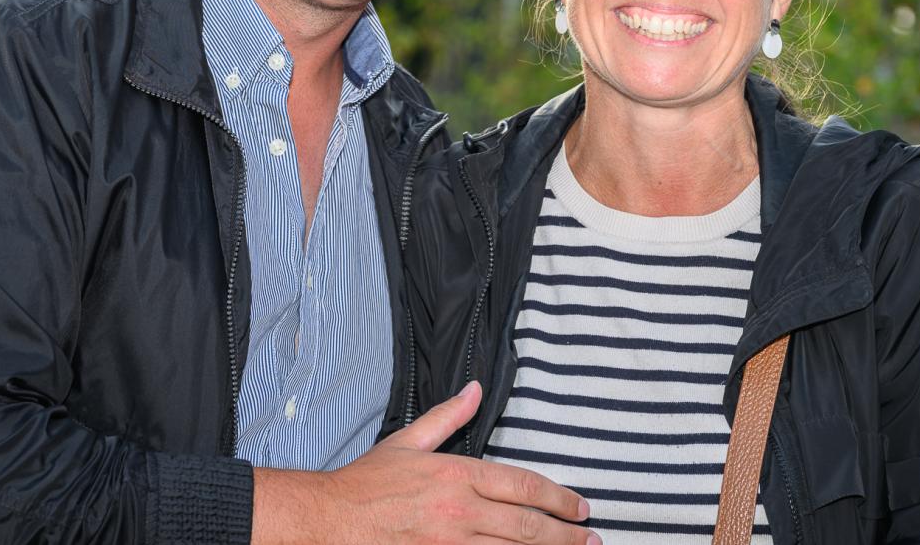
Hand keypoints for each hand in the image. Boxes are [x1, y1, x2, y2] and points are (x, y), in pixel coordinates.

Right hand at [252, 382, 598, 544]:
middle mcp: (460, 511)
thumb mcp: (408, 442)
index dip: (558, 498)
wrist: (328, 521)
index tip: (581, 509)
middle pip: (527, 526)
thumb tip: (475, 389)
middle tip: (591, 540)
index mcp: (456, 475)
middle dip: (565, 535)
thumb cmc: (366, 485)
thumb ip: (448, 417)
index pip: (522, 485)